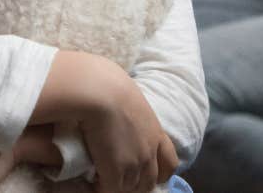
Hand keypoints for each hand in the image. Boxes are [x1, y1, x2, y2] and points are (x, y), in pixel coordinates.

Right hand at [77, 57, 177, 192]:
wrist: (99, 90)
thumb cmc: (108, 82)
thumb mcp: (128, 93)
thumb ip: (130, 106)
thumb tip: (117, 100)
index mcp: (155, 131)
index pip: (169, 162)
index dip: (160, 170)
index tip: (147, 169)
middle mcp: (149, 152)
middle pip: (150, 181)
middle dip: (138, 182)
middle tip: (120, 175)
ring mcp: (135, 164)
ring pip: (132, 189)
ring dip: (120, 185)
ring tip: (104, 176)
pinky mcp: (116, 172)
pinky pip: (111, 190)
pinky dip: (102, 187)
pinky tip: (93, 179)